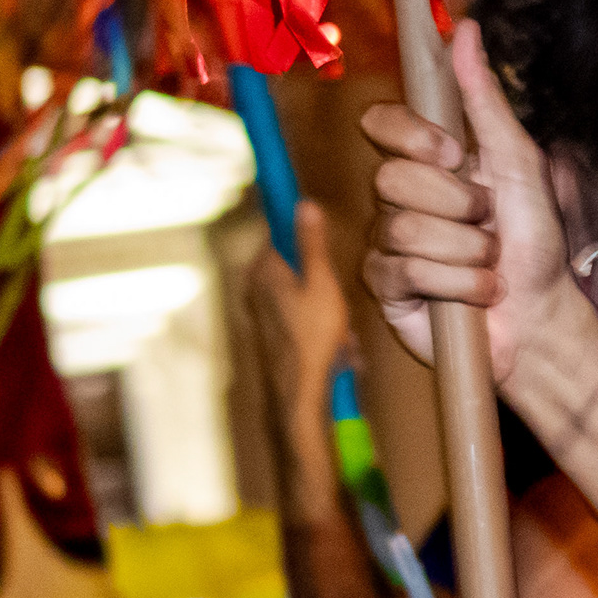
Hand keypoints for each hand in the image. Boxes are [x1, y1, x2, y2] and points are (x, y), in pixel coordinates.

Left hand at [233, 201, 349, 423]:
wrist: (300, 393)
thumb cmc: (311, 339)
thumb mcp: (322, 283)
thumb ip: (312, 243)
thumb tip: (303, 203)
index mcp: (264, 268)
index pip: (281, 232)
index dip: (307, 240)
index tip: (323, 253)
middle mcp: (256, 286)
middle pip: (297, 264)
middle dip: (325, 283)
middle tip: (338, 305)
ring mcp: (263, 310)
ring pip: (305, 293)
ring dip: (329, 309)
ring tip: (340, 334)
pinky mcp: (274, 330)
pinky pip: (304, 316)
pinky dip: (323, 327)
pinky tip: (336, 348)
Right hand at [361, 23, 570, 384]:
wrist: (541, 313)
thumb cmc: (534, 238)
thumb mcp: (519, 161)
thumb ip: (485, 99)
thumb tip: (465, 29)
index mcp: (427, 161)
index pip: (380, 124)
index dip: (410, 135)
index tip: (455, 153)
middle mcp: (399, 198)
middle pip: (392, 177)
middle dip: (459, 204)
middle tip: (489, 221)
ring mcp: (387, 243)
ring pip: (403, 228)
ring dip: (467, 249)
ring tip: (489, 263)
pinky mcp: (386, 288)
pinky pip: (404, 270)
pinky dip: (457, 282)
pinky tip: (475, 293)